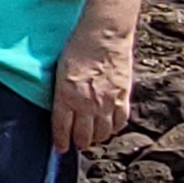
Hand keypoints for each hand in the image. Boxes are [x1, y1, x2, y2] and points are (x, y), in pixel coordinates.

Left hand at [48, 15, 136, 155]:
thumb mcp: (61, 70)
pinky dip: (114, 129)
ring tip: (92, 138)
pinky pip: (120, 122)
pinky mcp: (122, 97)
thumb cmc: (78, 45)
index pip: (61, 127)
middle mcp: (86, 104)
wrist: (104, 34)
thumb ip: (62, 92)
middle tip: (76, 143)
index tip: (60, 148)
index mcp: (66, 96)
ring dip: (95, 138)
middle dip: (78, 143)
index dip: (61, 141)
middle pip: (82, 136)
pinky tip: (110, 128)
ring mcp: (106, 103)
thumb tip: (64, 108)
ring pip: (101, 133)